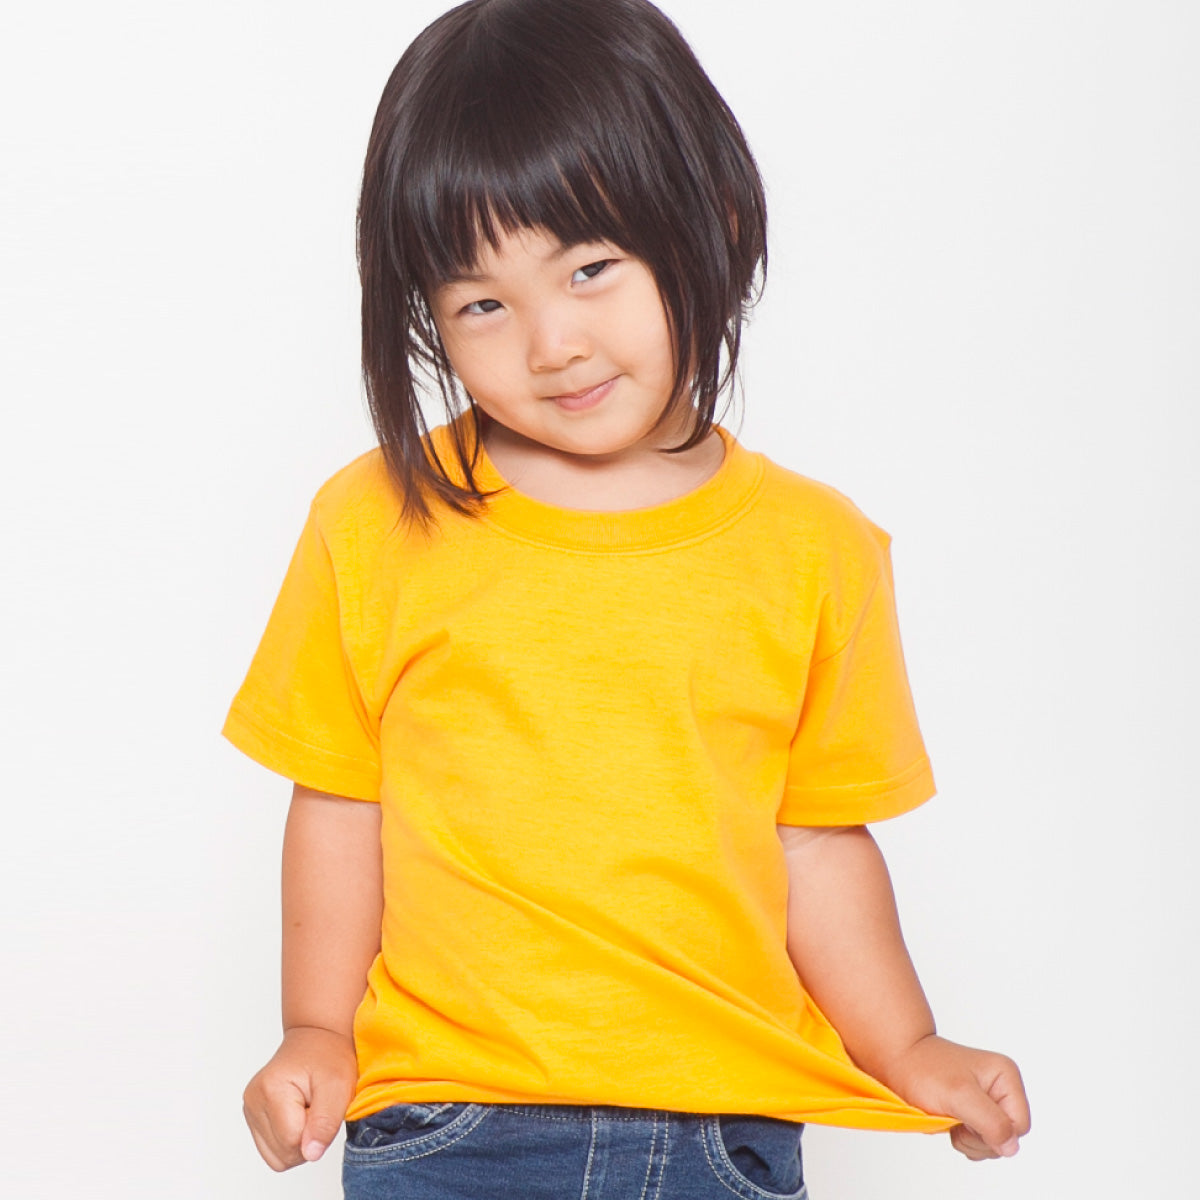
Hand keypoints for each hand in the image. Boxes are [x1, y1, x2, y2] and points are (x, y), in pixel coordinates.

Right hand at [242, 1026, 358, 1170]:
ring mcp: (250, 1109)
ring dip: (299, 1142)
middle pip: (282, 1154)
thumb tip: (311, 1154)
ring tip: (309, 1110)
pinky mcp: (253, 1116)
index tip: (323, 1106)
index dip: (316, 1132)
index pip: (292, 1141)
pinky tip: (299, 1116)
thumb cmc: (329, 1056)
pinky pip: (273, 1151)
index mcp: (271, 1089)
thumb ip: (325, 1122)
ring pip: (276, 1157)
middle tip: (317, 1107)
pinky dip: (290, 1141)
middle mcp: (253, 1100)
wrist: (318, 1038)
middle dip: (307, 1138)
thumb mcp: (339, 1085)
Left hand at [880, 1034, 1029, 1160]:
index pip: (1019, 1126)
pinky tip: (948, 1121)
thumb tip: (1012, 1147)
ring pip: (994, 1142)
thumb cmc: (922, 1070)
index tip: (966, 1118)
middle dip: (979, 1138)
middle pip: (1008, 1137)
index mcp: (1006, 1076)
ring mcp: (988, 1099)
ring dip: (969, 1140)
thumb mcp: (958, 1096)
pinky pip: (980, 1141)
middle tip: (953, 1117)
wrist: (897, 1060)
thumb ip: (990, 1121)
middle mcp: (1001, 1087)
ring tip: (948, 1116)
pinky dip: (963, 1139)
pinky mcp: (974, 1110)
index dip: (993, 1132)